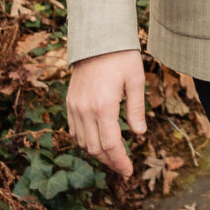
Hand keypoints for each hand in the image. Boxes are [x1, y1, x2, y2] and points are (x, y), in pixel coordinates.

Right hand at [65, 49, 145, 176]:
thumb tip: (139, 134)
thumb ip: (136, 109)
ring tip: (113, 156)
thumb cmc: (120, 56)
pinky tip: (97, 141)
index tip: (129, 172)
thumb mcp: (136, 80)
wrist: (96, 38)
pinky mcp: (70, 102)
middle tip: (123, 168)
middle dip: (110, 162)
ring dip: (97, 153)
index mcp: (103, 106)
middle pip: (95, 148)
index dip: (120, 162)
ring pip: (83, 142)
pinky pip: (74, 131)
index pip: (110, 145)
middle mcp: (85, 110)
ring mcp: (75, 106)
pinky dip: (85, 141)